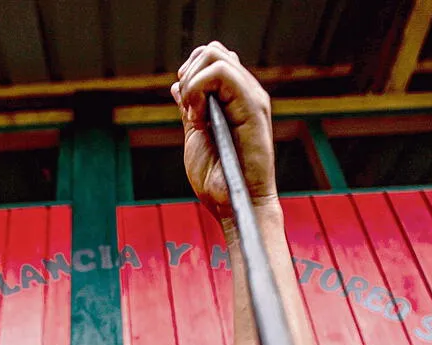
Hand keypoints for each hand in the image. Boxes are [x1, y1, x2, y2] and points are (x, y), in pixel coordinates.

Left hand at [171, 42, 277, 220]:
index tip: (185, 109)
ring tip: (193, 114)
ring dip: (192, 81)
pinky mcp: (253, 107)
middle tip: (187, 109)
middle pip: (212, 50)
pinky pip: (222, 73)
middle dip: (188, 73)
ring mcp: (251, 97)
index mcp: (233, 100)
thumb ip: (189, 112)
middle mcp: (245, 94)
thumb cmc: (218, 183)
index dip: (189, 74)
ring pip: (215, 54)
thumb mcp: (196, 139)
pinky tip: (198, 116)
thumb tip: (178, 86)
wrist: (234, 206)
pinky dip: (198, 88)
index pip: (211, 60)